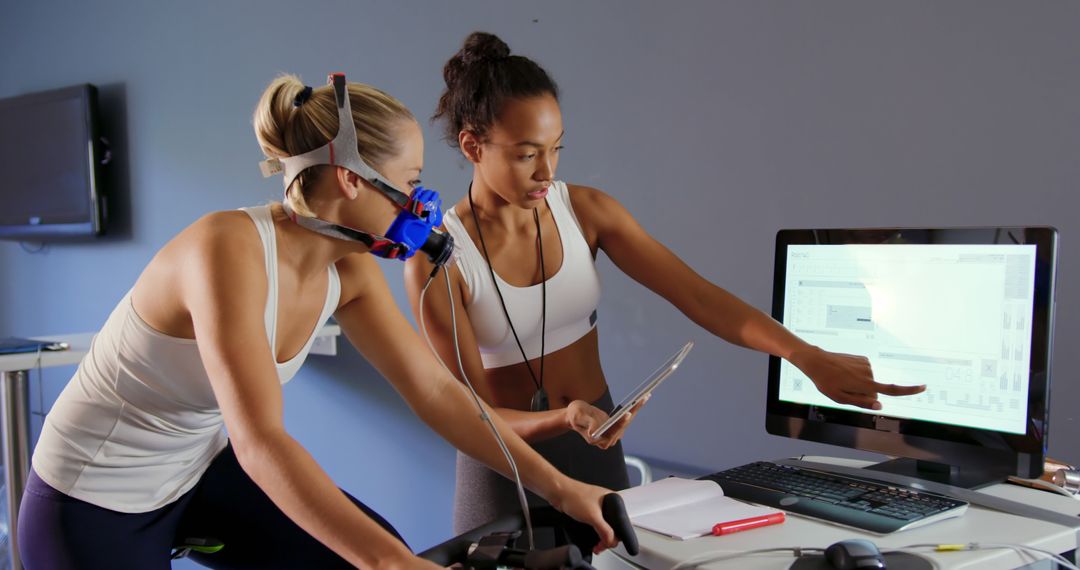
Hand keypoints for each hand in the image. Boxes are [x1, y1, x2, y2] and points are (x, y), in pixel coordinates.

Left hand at [549, 479, 617, 553]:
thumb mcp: (593, 516)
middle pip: (613, 526)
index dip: (616, 536)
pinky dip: (595, 534)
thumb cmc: (574, 496)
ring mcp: (598, 507)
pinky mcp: (589, 511)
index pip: (622, 522)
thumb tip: (611, 541)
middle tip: (601, 546)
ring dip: (601, 538)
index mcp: (614, 500)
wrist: (559, 493)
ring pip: (604, 527)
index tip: (609, 543)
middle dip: (607, 539)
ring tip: (597, 546)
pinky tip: (593, 540)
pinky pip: (596, 525)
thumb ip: (605, 531)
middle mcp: (607, 503)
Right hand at [565, 397, 647, 448]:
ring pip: (627, 422)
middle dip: (633, 412)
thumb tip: (594, 432)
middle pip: (624, 426)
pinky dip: (633, 408)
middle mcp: (608, 440)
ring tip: (645, 396)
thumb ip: (588, 423)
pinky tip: (641, 399)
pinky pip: (626, 418)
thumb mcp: (578, 416)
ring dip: (636, 409)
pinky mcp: (616, 428)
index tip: (627, 414)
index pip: (613, 431)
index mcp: (599, 440)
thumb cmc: (575, 414)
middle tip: (643, 398)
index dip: (620, 423)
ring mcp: (613, 435)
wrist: (575, 415)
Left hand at [791, 346, 924, 409]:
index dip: (909, 390)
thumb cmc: (826, 382)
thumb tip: (879, 406)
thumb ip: (861, 402)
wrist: (816, 361)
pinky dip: (856, 376)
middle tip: (843, 389)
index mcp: (865, 385)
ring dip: (858, 384)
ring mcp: (866, 365)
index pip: (891, 390)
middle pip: (874, 392)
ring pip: (869, 383)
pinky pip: (864, 374)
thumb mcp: (840, 398)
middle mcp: (869, 373)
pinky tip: (843, 372)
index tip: (923, 387)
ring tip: (841, 379)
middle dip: (863, 394)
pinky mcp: (863, 359)